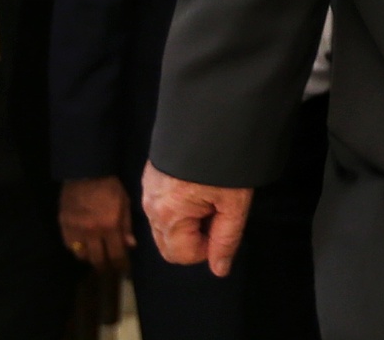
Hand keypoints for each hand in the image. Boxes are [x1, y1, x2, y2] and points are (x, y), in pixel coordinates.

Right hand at [58, 176, 134, 270]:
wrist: (86, 172)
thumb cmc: (110, 187)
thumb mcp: (125, 203)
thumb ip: (127, 226)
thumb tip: (130, 245)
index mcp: (110, 226)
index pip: (116, 255)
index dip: (120, 265)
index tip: (123, 270)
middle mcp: (92, 232)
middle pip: (97, 260)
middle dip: (104, 267)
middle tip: (108, 268)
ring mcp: (76, 230)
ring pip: (81, 255)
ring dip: (89, 257)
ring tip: (95, 255)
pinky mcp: (64, 225)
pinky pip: (69, 245)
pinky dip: (76, 248)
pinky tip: (82, 245)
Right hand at [142, 162, 251, 277]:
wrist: (210, 114)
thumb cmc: (224, 160)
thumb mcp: (235, 203)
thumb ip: (226, 239)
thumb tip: (218, 269)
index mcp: (169, 215)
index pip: (182, 255)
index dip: (207, 247)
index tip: (222, 222)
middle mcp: (151, 205)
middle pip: (169, 244)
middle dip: (195, 236)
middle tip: (216, 209)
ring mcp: (148, 189)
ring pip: (165, 224)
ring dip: (187, 219)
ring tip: (209, 193)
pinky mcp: (151, 175)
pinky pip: (162, 204)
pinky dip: (180, 203)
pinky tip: (198, 182)